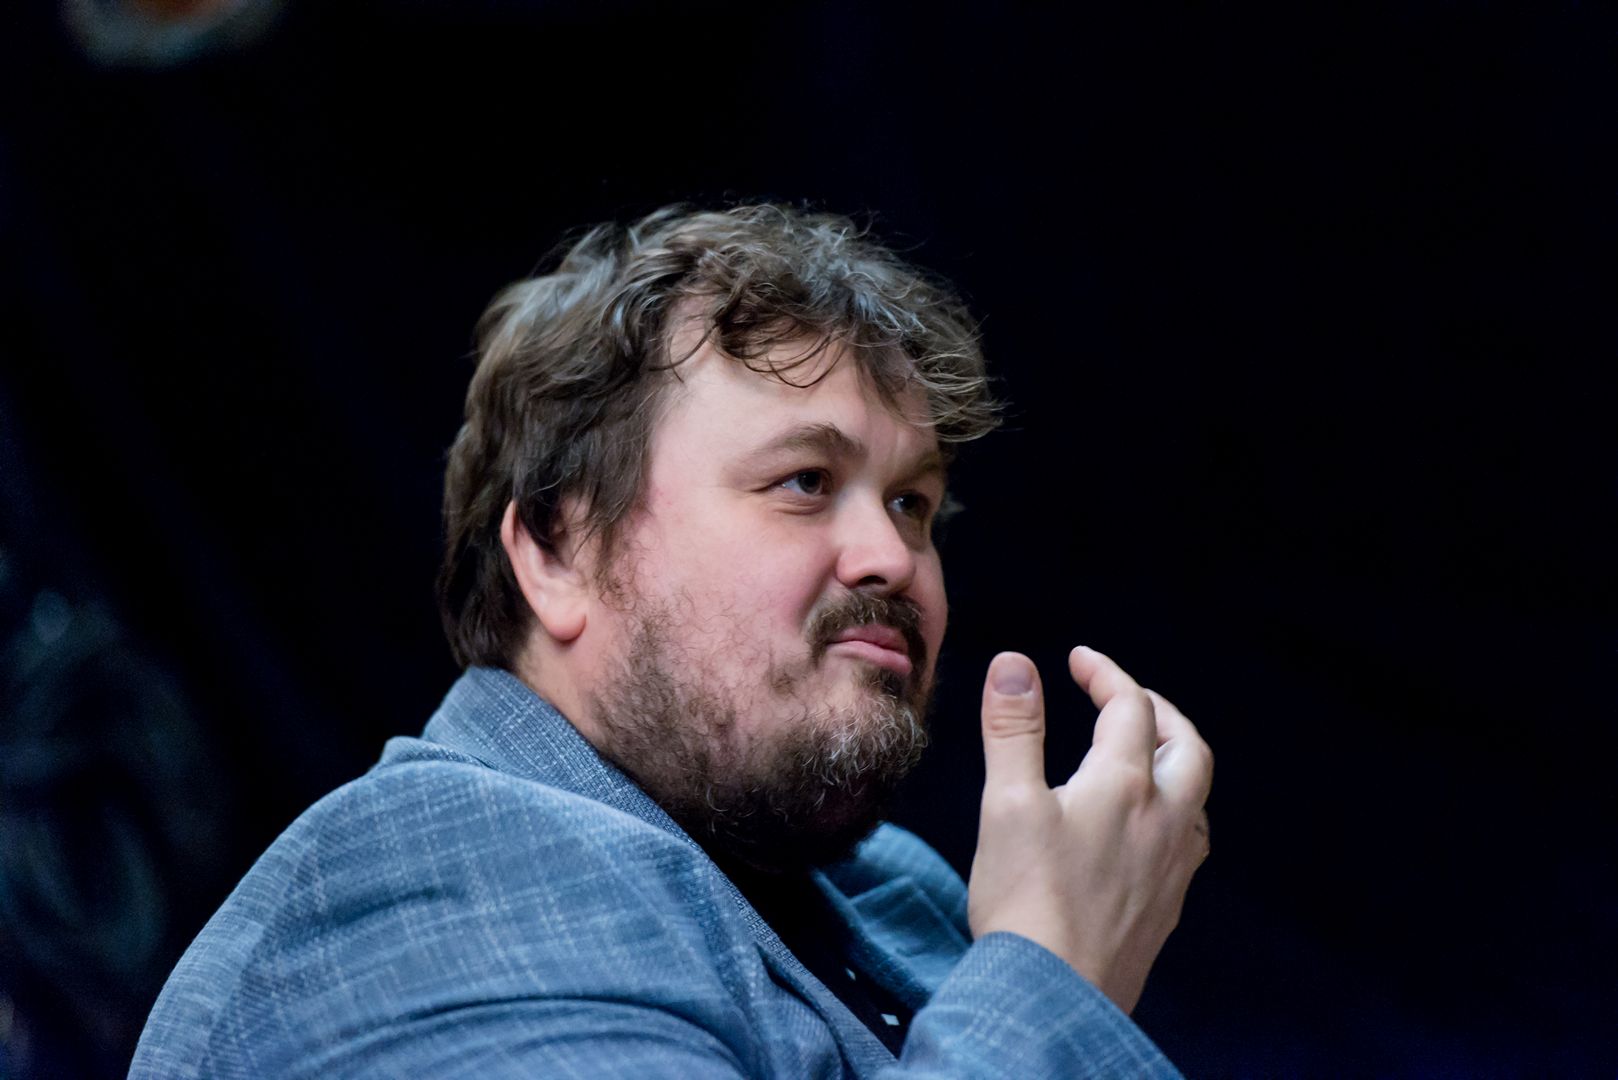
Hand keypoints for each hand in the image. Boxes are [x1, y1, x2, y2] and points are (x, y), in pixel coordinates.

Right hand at [966, 646, 1212, 1013]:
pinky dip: (1173, 811)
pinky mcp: (1166, 906)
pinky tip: (1145, 830)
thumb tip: (1015, 663)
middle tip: (1122, 697)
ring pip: (1196, 795)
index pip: (1129, 706)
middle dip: (1157, 710)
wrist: (1055, 995)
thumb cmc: (1027, 899)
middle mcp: (1163, 820)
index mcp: (1124, 786)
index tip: (1078, 659)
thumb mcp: (1007, 802)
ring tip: (1138, 755)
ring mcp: (1172, 867)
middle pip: (1185, 745)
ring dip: (1173, 759)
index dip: (1105, 673)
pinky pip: (1188, 841)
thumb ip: (1014, 729)